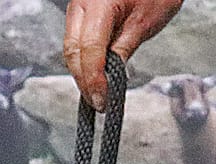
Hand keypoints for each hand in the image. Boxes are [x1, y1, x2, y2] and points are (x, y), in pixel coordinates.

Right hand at [63, 0, 185, 109]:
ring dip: (82, 71)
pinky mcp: (82, 11)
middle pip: (72, 49)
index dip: (93, 78)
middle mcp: (81, 3)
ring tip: (98, 93)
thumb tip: (111, 76)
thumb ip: (124, 48)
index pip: (89, 48)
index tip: (102, 99)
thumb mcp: (144, 22)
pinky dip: (85, 59)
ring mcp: (78, 6)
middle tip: (98, 102)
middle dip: (83, 79)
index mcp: (98, 3)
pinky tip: (96, 74)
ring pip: (71, 45)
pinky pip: (77, 38)